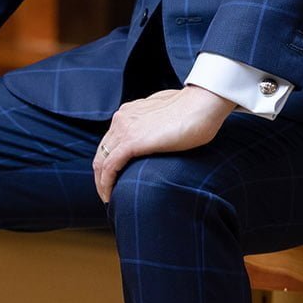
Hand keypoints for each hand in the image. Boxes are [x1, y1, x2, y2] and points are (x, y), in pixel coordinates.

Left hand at [93, 85, 234, 203]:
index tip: (115, 177)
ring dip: (101, 183)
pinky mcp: (132, 142)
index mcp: (129, 112)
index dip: (109, 160)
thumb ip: (157, 122)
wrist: (202, 104)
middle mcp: (122, 118)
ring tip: (108, 198)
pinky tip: (110, 196)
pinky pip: (110, 166)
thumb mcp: (168, 114)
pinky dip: (106, 183)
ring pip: (101, 161)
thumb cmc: (194, 109)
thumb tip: (162, 132)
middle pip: (102, 151)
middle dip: (101, 174)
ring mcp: (125, 129)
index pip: (110, 140)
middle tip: (108, 192)